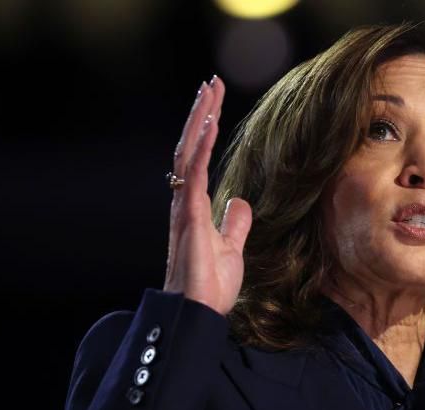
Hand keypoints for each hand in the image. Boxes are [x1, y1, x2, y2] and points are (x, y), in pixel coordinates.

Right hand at [163, 76, 251, 315]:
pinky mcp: (190, 215)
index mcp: (194, 206)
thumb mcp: (231, 248)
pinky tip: (208, 123)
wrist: (200, 312)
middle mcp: (184, 201)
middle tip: (210, 83)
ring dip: (199, 119)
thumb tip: (240, 201)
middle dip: (200, 113)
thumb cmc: (210, 287)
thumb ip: (234, 224)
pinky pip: (193, 173)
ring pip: (188, 152)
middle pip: (190, 147)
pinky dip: (200, 146)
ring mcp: (184, 207)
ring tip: (208, 90)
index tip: (213, 103)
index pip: (197, 157)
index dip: (204, 129)